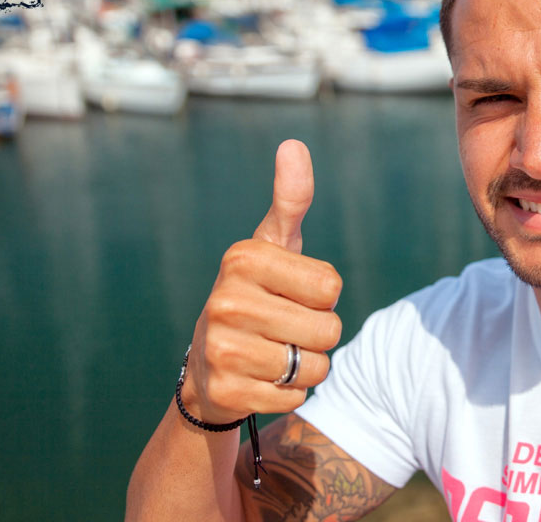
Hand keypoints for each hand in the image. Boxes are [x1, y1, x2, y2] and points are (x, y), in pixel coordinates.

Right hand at [182, 140, 342, 424]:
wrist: (208, 367)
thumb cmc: (257, 295)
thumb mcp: (274, 247)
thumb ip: (290, 200)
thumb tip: (294, 144)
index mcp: (242, 258)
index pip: (331, 286)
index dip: (322, 296)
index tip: (290, 293)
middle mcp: (224, 300)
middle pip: (328, 329)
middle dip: (318, 335)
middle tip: (283, 329)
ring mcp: (221, 348)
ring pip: (315, 366)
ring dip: (306, 366)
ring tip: (273, 354)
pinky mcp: (226, 391)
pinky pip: (296, 396)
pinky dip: (289, 393)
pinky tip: (261, 380)